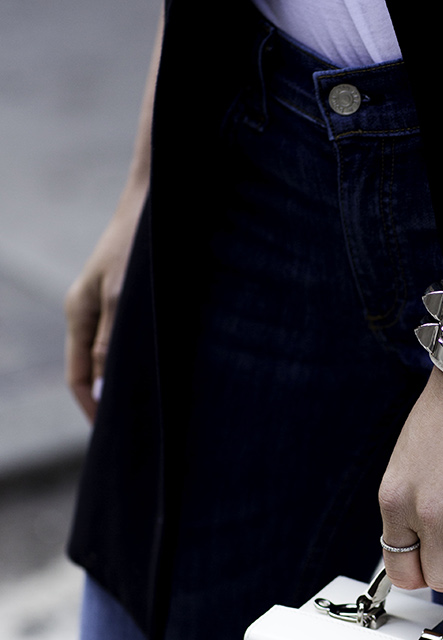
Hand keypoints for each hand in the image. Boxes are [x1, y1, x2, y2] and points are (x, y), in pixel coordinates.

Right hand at [64, 191, 141, 421]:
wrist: (157, 201)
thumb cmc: (139, 246)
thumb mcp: (123, 300)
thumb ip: (111, 347)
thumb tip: (102, 395)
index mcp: (78, 314)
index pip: (77, 378)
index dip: (93, 410)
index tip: (115, 438)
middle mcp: (90, 312)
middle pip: (93, 370)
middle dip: (111, 401)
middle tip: (139, 433)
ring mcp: (108, 304)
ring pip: (114, 356)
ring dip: (130, 382)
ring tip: (155, 410)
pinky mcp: (130, 298)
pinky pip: (131, 339)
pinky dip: (144, 360)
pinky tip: (167, 374)